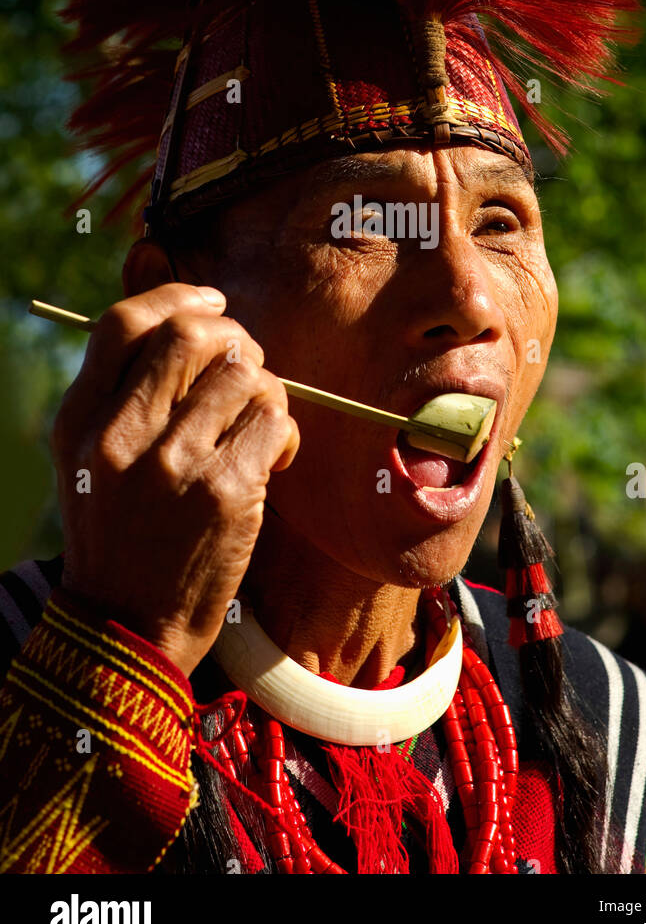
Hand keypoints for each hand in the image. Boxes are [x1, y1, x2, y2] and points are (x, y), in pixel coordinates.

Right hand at [51, 283, 298, 675]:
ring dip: (266, 391)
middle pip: (193, 334)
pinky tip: (274, 460)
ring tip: (259, 428)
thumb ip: (123, 395)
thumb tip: (192, 325)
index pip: (125, 322)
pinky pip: (275, 418)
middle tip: (247, 369)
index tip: (213, 303)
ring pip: (245, 373)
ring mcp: (173, 462)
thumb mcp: (89, 460)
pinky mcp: (225, 491)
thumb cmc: (119, 535)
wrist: (128, 627)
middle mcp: (120, 434)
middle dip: (235, 338)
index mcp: (81, 419)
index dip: (179, 296)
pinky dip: (286, 432)